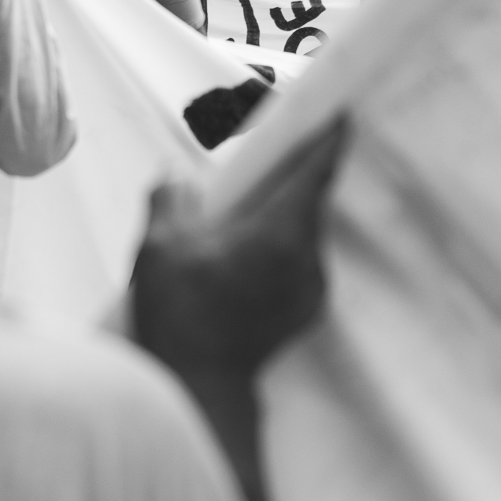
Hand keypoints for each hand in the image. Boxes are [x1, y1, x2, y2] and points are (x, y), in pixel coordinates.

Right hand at [131, 116, 348, 377]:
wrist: (200, 389)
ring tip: (251, 210)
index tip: (341, 111)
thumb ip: (170, 200)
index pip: (316, 170)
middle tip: (277, 155)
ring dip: (284, 217)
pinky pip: (300, 262)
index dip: (329, 137)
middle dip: (296, 176)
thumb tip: (174, 173)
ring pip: (304, 233)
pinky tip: (250, 254)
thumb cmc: (179, 315)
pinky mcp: (305, 311)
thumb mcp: (158, 248)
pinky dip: (282, 248)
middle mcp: (307, 256)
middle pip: (311, 200)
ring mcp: (311, 287)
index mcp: (280, 230)